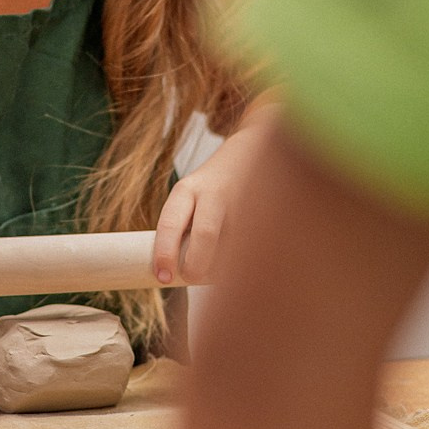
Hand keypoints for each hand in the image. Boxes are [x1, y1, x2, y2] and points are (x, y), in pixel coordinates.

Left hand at [152, 113, 270, 285]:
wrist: (251, 150)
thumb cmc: (212, 188)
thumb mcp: (190, 198)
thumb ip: (184, 229)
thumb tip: (177, 278)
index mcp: (186, 190)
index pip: (171, 222)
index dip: (165, 253)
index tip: (163, 277)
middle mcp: (214, 192)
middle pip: (205, 235)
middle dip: (197, 266)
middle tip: (193, 278)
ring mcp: (243, 199)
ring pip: (234, 244)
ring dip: (227, 266)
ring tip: (223, 269)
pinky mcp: (266, 209)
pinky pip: (256, 244)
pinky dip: (249, 260)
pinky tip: (247, 261)